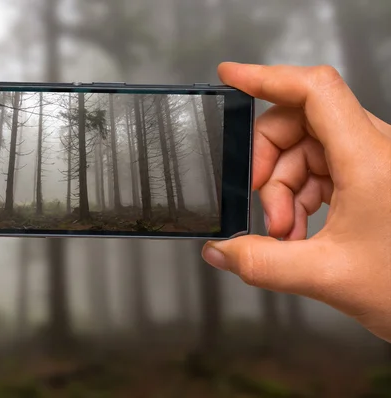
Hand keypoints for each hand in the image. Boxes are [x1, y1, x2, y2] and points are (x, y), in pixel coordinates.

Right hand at [202, 63, 390, 341]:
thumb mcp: (327, 277)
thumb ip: (262, 264)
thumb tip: (220, 251)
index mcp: (370, 160)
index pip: (315, 91)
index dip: (267, 77)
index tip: (232, 77)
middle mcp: (376, 150)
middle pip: (300, 122)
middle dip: (268, 162)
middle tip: (259, 204)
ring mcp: (374, 162)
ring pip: (305, 150)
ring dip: (282, 188)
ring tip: (283, 232)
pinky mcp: (371, 177)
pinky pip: (320, 169)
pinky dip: (299, 196)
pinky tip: (296, 230)